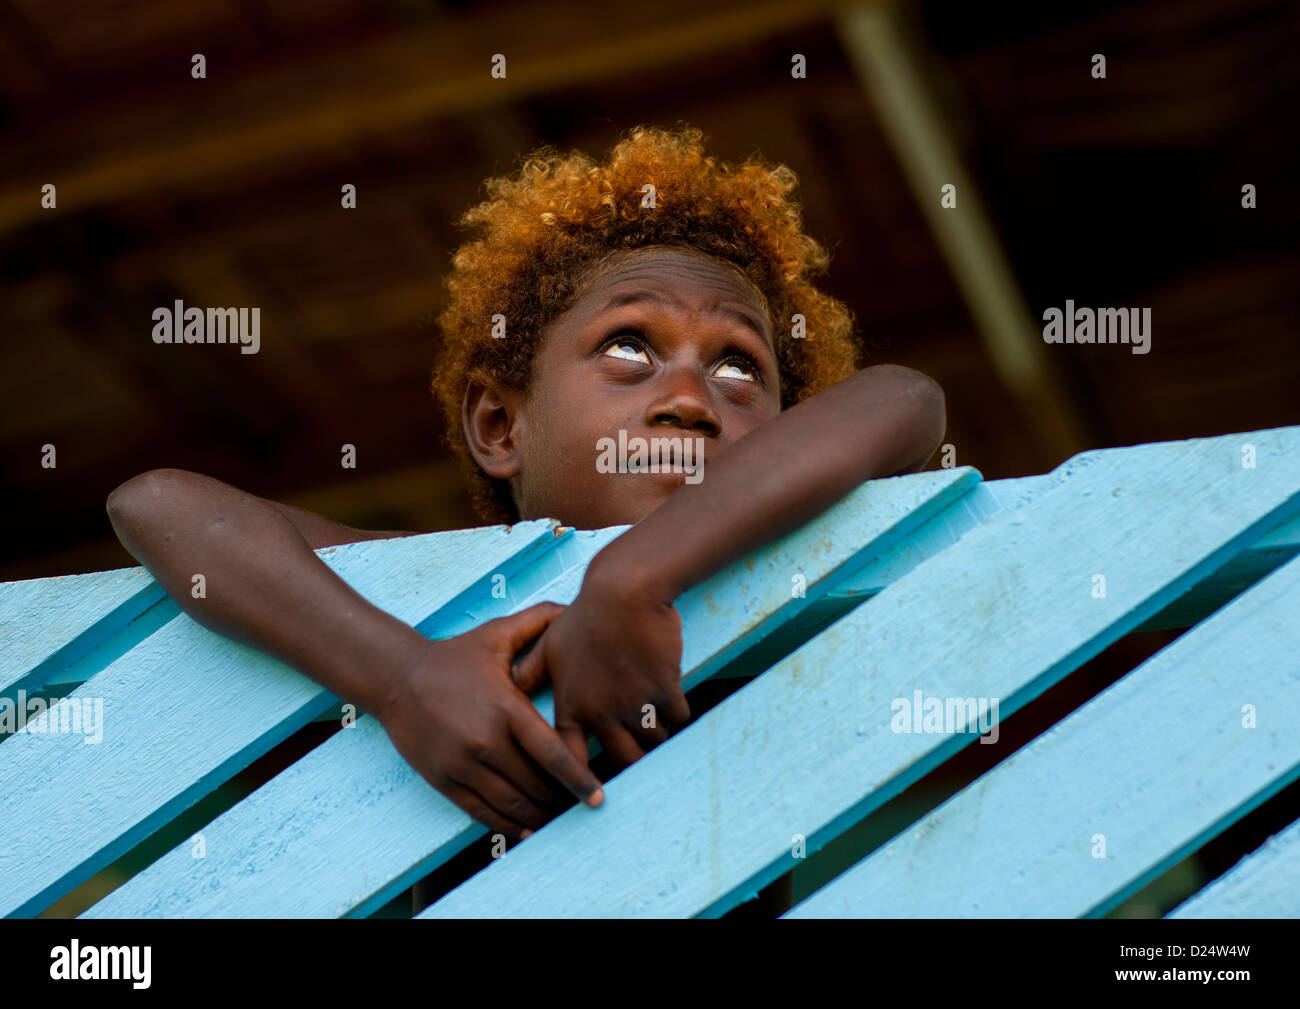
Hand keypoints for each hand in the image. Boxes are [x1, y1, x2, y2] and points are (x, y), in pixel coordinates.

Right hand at [377, 602, 603, 840]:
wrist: (396, 676)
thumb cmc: (454, 655)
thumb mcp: (495, 634)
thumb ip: (536, 621)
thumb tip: (571, 610)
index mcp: (505, 708)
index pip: (550, 752)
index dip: (578, 778)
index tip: (598, 796)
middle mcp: (485, 740)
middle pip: (535, 784)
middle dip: (562, 800)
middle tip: (584, 808)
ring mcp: (463, 764)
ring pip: (511, 803)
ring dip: (539, 816)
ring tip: (560, 819)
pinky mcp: (445, 780)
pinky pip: (482, 812)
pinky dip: (508, 826)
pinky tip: (527, 830)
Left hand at [511, 565, 690, 771]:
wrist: (624, 591)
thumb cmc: (586, 614)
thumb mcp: (550, 643)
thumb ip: (530, 670)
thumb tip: (510, 685)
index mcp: (572, 706)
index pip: (572, 760)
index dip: (582, 779)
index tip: (593, 789)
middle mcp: (601, 713)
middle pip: (624, 759)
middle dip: (634, 757)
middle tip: (639, 753)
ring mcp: (633, 703)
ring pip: (653, 740)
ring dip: (657, 732)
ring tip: (655, 720)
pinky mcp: (663, 690)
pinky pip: (677, 717)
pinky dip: (677, 710)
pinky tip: (671, 696)